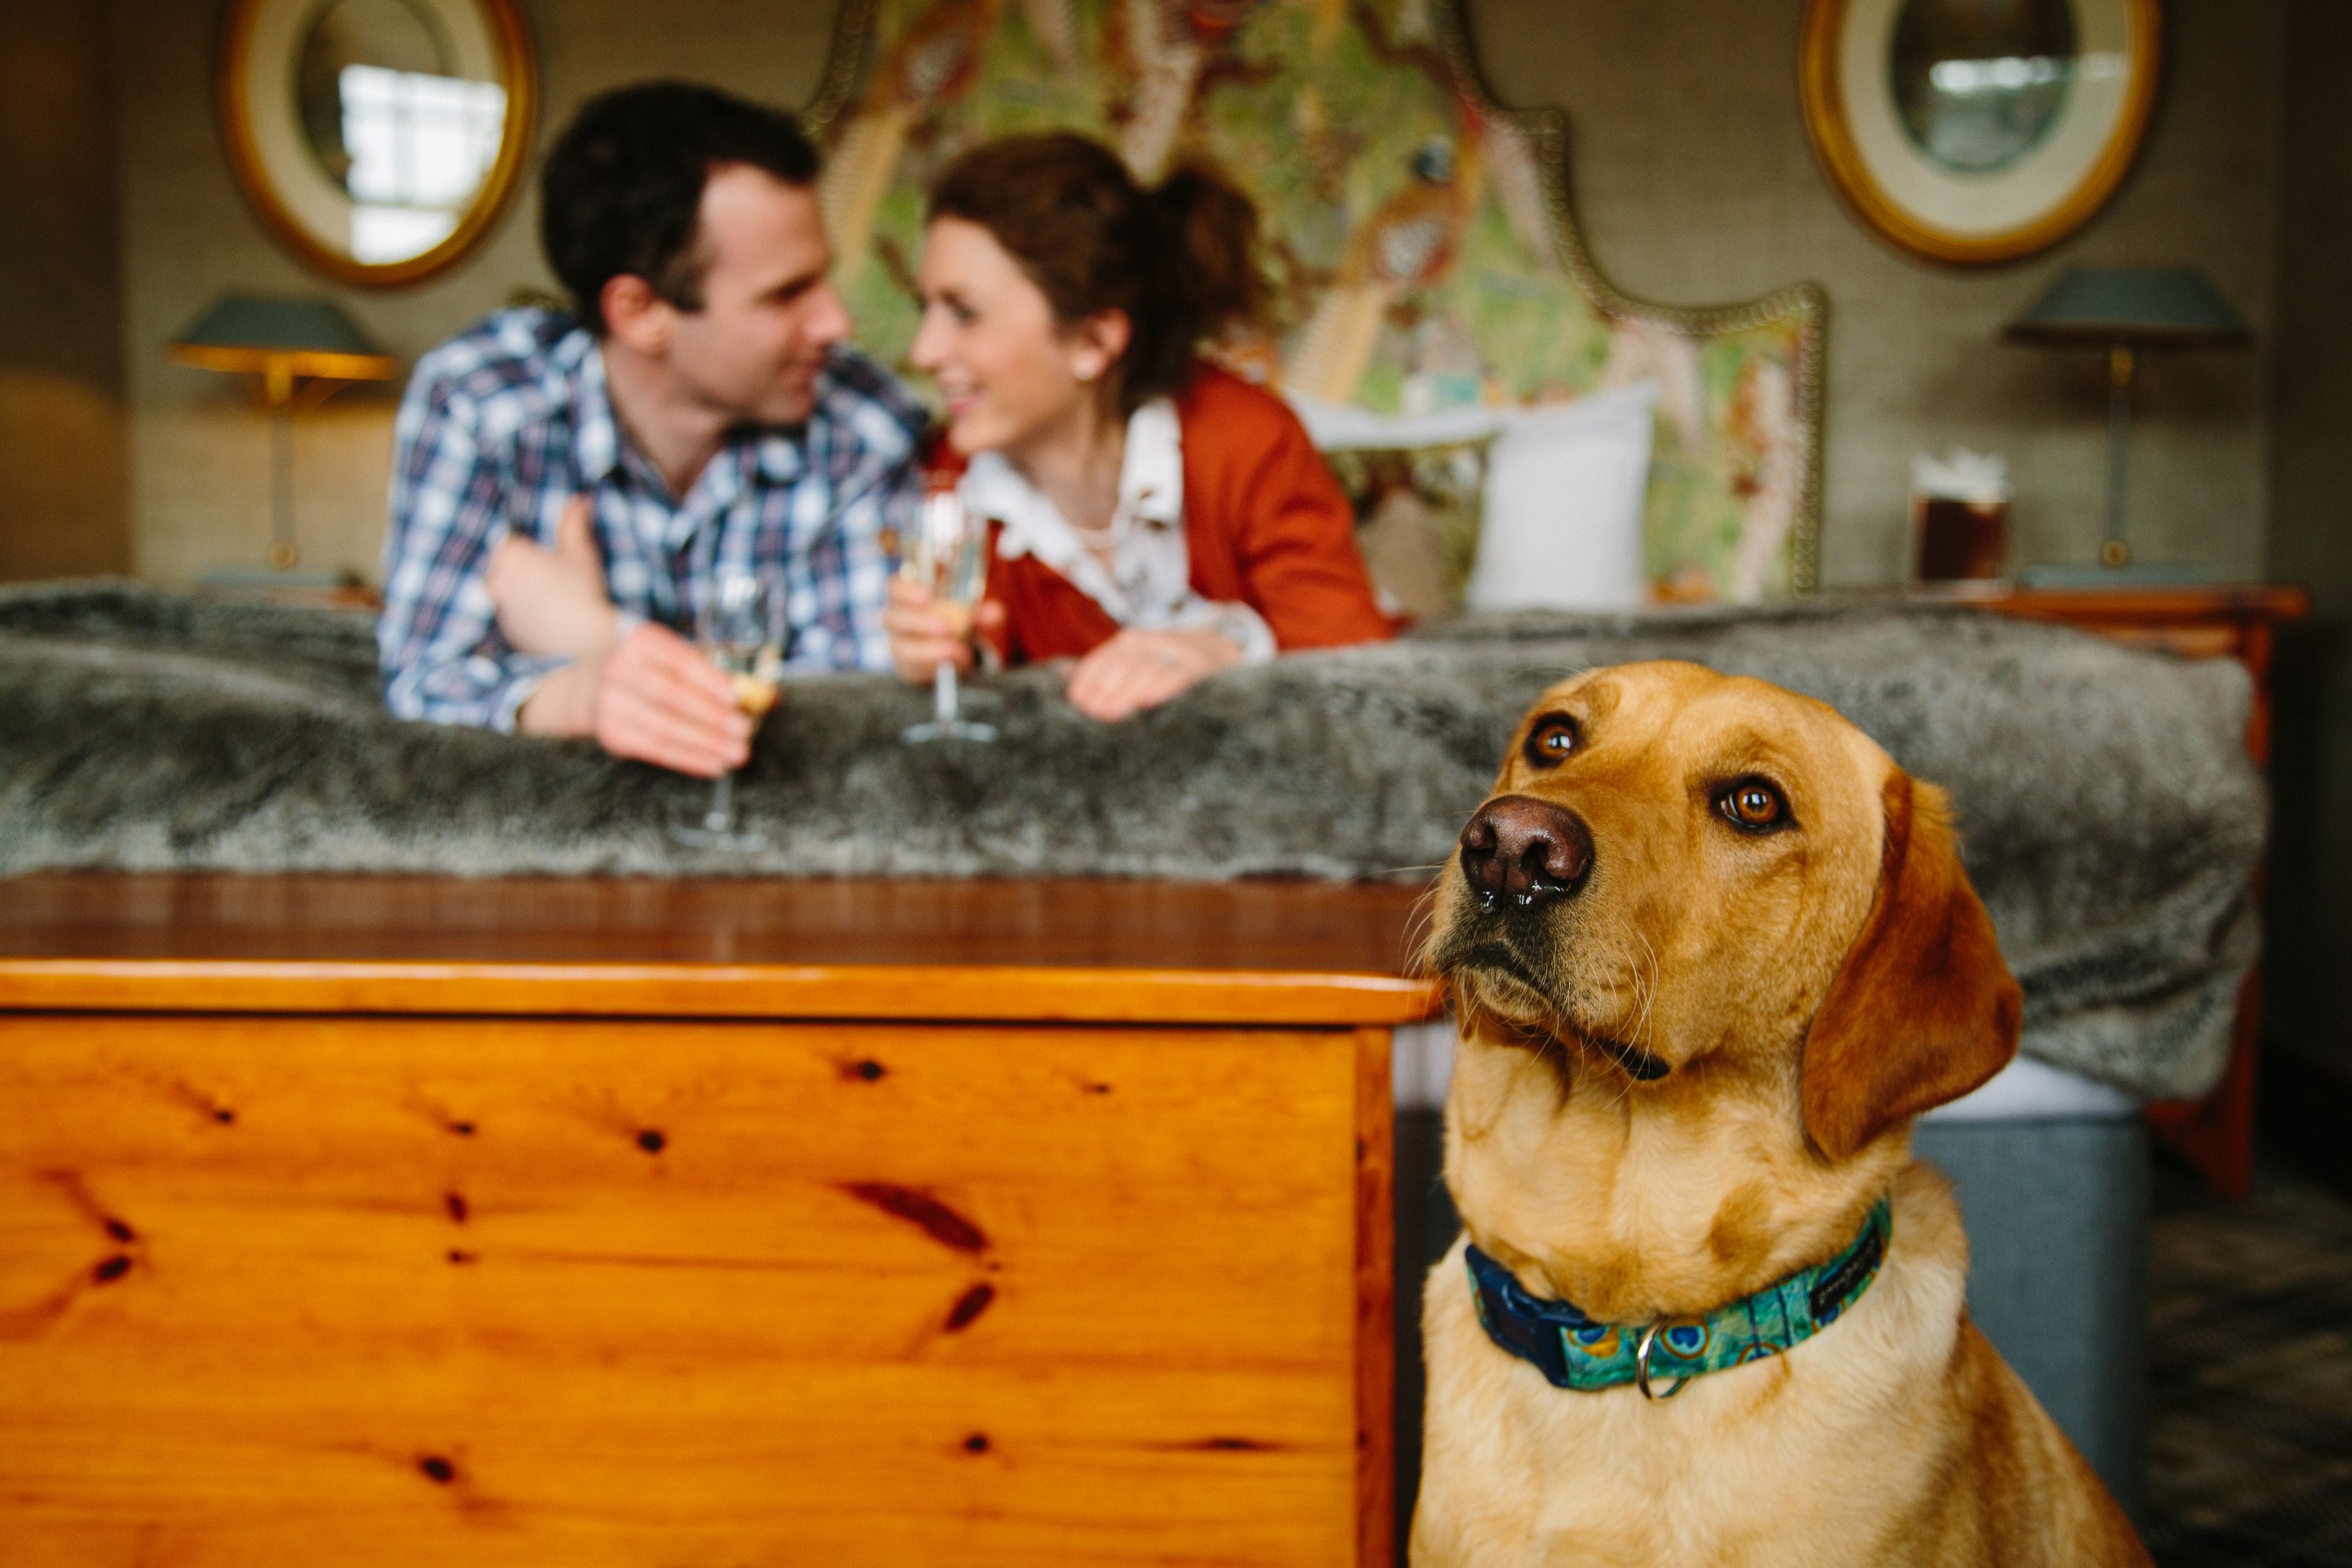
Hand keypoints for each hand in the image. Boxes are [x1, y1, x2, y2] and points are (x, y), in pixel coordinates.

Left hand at [486, 495, 618, 659]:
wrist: (585, 641)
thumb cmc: (583, 593)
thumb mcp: (580, 553)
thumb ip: (573, 523)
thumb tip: (579, 499)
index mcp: (511, 555)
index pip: (508, 542)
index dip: (526, 548)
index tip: (541, 555)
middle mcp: (496, 580)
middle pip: (501, 566)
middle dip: (519, 568)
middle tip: (545, 574)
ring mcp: (498, 607)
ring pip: (502, 590)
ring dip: (516, 589)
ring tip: (543, 595)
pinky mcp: (504, 630)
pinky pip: (507, 613)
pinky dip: (519, 612)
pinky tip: (541, 614)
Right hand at [518, 620, 750, 777]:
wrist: (587, 684)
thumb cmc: (647, 669)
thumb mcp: (670, 656)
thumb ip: (713, 673)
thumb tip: (767, 697)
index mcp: (640, 641)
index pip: (680, 663)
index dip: (709, 681)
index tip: (738, 698)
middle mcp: (619, 668)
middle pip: (672, 697)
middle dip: (712, 717)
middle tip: (744, 730)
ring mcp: (610, 702)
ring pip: (665, 728)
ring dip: (705, 744)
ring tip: (737, 753)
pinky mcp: (611, 733)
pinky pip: (656, 750)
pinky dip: (689, 760)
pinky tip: (714, 765)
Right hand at [883, 576, 1004, 683]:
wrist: (951, 647)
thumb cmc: (954, 618)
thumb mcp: (970, 612)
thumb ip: (981, 612)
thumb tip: (995, 613)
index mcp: (907, 595)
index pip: (894, 588)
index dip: (906, 591)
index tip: (928, 596)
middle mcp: (896, 619)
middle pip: (892, 618)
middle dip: (918, 622)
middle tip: (945, 627)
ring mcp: (898, 644)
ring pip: (901, 648)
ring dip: (928, 650)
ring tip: (955, 650)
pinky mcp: (906, 667)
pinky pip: (913, 669)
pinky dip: (934, 667)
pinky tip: (955, 663)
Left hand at [1064, 627, 1242, 721]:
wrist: (1218, 652)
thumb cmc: (1166, 666)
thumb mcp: (1135, 661)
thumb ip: (1102, 670)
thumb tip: (1060, 673)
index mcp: (1129, 643)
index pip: (1102, 659)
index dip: (1088, 680)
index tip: (1078, 702)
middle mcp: (1149, 642)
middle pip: (1121, 665)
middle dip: (1105, 689)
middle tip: (1095, 713)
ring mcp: (1174, 652)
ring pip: (1146, 669)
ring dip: (1127, 692)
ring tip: (1113, 713)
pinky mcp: (1197, 666)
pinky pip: (1176, 675)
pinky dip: (1161, 686)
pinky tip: (1148, 701)